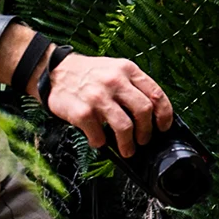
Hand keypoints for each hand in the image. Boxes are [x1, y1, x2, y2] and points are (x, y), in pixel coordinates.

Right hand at [45, 51, 172, 156]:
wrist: (54, 72)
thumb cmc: (87, 74)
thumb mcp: (114, 69)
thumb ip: (133, 85)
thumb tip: (152, 112)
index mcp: (127, 69)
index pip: (156, 93)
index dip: (165, 114)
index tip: (163, 126)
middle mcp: (114, 81)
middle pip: (144, 111)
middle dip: (147, 131)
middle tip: (143, 140)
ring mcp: (98, 97)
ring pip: (125, 127)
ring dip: (128, 144)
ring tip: (127, 149)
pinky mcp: (82, 112)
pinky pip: (99, 136)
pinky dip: (101, 143)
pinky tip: (99, 140)